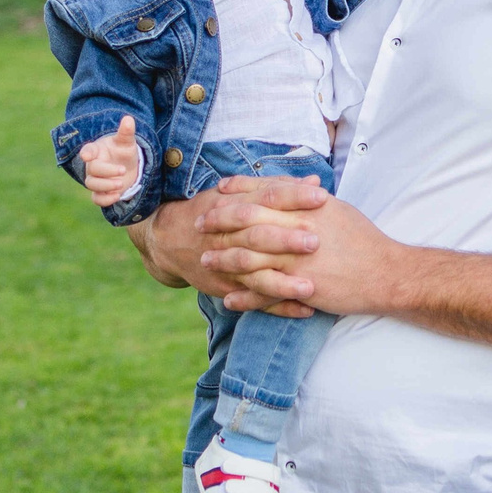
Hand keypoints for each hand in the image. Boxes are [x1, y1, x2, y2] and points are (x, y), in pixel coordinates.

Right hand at [77, 116, 141, 205]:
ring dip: (106, 186)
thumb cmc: (123, 151)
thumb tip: (129, 119)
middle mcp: (92, 165)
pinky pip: (96, 199)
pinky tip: (117, 196)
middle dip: (107, 172)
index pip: (88, 150)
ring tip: (121, 184)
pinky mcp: (100, 192)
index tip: (86, 155)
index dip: (86, 153)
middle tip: (123, 170)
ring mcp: (95, 179)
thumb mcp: (127, 142)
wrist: (128, 167)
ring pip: (92, 185)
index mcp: (96, 150)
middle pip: (92, 170)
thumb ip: (126, 132)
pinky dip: (105, 200)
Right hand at [170, 175, 328, 313]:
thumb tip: (315, 182)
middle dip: (286, 240)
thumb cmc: (214, 211)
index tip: (321, 197)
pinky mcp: (228, 287)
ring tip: (310, 287)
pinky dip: (279, 307)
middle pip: (259, 236)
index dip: (293, 196)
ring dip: (282, 283)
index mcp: (236, 205)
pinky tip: (305, 310)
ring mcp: (228, 264)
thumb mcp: (239, 194)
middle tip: (316, 241)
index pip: (267, 197)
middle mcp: (231, 235)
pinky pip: (255, 300)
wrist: (170, 240)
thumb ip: (278, 187)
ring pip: (255, 275)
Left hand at [210, 194, 404, 318]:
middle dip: (219, 222)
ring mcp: (296, 259)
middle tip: (199, 224)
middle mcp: (296, 229)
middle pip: (247, 221)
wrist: (385, 273)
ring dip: (224, 259)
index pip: (262, 193)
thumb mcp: (336, 209)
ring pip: (249, 257)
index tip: (217, 193)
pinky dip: (245, 297)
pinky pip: (264, 292)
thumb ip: (309, 198)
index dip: (237, 192)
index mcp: (305, 207)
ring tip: (205, 261)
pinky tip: (229, 299)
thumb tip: (294, 184)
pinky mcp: (300, 286)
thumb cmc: (363, 240)